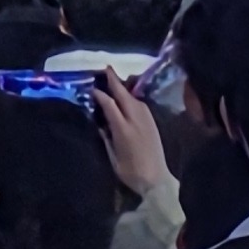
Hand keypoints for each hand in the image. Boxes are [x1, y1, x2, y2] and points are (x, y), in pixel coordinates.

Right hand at [89, 66, 167, 200]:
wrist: (156, 180)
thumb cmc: (130, 173)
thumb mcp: (113, 158)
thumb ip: (107, 139)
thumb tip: (101, 125)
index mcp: (123, 130)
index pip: (110, 105)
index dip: (100, 95)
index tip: (92, 89)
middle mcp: (135, 121)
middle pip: (124, 96)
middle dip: (115, 81)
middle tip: (106, 69)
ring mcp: (146, 121)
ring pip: (134, 98)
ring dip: (124, 88)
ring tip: (115, 81)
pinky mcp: (153, 124)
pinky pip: (141, 105)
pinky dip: (132, 98)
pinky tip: (128, 98)